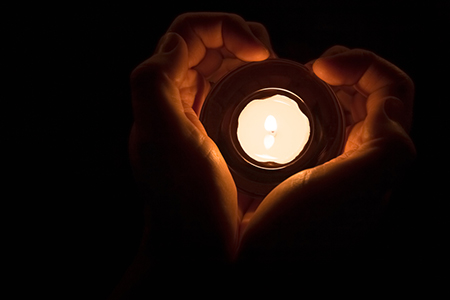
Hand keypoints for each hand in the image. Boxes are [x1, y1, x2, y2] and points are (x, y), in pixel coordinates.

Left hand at [128, 13, 271, 266]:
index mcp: (165, 91)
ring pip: (230, 67)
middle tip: (271, 59)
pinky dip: (262, 85)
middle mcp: (182, 98)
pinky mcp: (226, 133)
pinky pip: (244, 94)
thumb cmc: (183, 200)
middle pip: (213, 44)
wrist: (200, 247)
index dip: (225, 27)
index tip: (258, 52)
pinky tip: (278, 99)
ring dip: (256, 60)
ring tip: (279, 74)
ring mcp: (205, 115)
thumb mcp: (163, 140)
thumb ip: (153, 83)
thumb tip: (176, 42)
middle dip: (244, 38)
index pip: (190, 32)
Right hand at [238, 46, 415, 262]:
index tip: (320, 68)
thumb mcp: (349, 191)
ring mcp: (336, 157)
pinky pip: (320, 119)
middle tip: (314, 67)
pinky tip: (288, 103)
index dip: (362, 66)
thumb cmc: (294, 230)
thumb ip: (387, 150)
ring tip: (302, 77)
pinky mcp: (310, 162)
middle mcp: (362, 156)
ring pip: (346, 103)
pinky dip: (309, 101)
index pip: (392, 91)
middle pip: (371, 92)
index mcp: (378, 157)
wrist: (252, 258)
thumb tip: (387, 103)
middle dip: (348, 68)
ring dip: (329, 82)